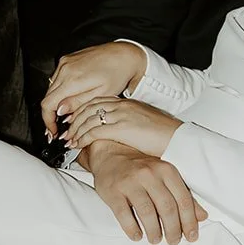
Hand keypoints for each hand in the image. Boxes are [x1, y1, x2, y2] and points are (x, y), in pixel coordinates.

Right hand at [42, 41, 146, 137]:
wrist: (124, 55)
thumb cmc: (118, 73)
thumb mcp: (101, 94)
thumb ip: (77, 103)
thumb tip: (60, 111)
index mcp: (72, 79)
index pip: (48, 105)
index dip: (48, 121)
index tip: (53, 131)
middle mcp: (65, 69)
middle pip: (47, 97)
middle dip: (50, 114)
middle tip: (58, 127)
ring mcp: (65, 62)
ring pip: (51, 88)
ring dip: (54, 102)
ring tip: (65, 113)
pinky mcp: (67, 59)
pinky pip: (57, 78)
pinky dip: (59, 90)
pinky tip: (69, 97)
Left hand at [66, 95, 181, 158]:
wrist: (177, 138)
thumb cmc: (164, 135)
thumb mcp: (143, 123)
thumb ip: (127, 123)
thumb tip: (117, 133)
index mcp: (127, 103)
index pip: (97, 100)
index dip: (82, 110)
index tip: (73, 120)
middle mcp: (123, 106)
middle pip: (89, 107)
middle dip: (74, 119)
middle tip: (66, 131)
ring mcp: (122, 115)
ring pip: (89, 118)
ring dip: (75, 130)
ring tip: (68, 140)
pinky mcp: (122, 127)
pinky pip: (95, 130)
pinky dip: (82, 137)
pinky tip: (77, 144)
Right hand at [79, 140, 207, 243]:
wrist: (110, 155)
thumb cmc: (142, 169)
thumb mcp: (165, 176)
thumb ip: (184, 195)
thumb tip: (203, 217)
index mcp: (166, 170)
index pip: (183, 200)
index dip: (189, 221)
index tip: (191, 237)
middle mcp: (150, 174)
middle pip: (167, 208)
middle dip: (173, 230)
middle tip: (173, 241)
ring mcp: (130, 183)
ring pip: (147, 213)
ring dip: (154, 232)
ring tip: (156, 239)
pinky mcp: (113, 192)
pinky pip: (124, 215)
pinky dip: (132, 229)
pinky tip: (137, 236)